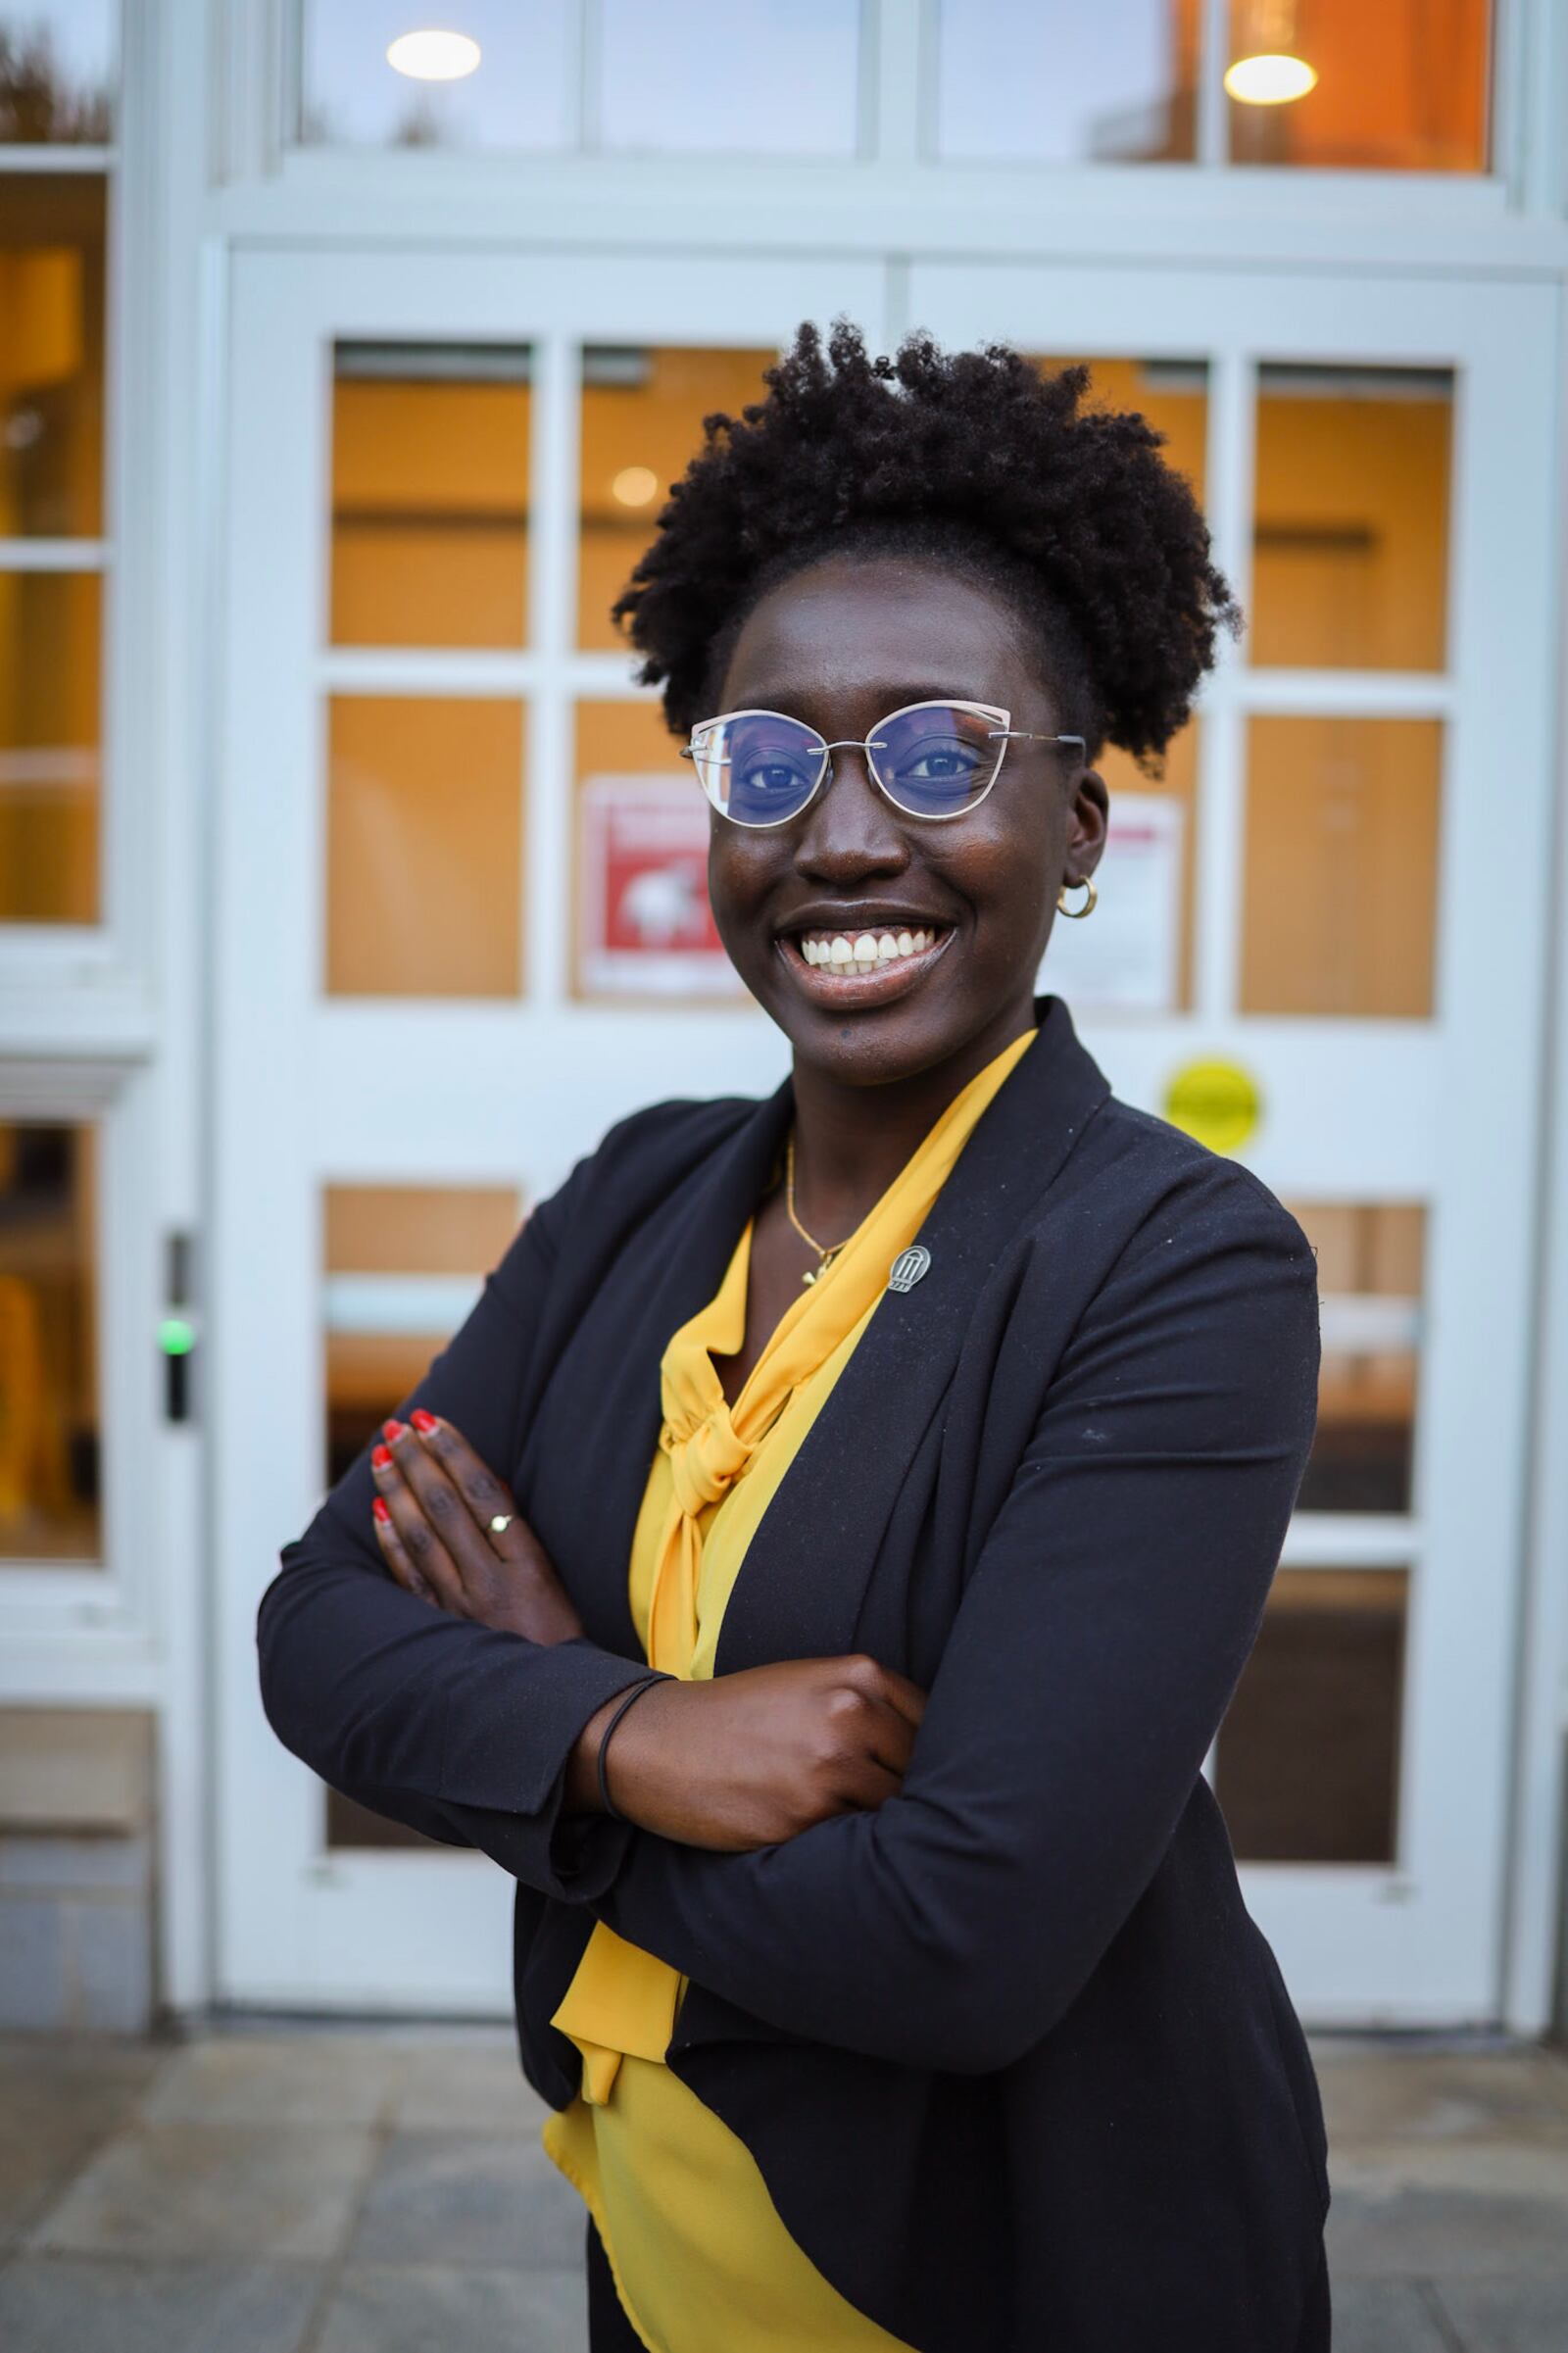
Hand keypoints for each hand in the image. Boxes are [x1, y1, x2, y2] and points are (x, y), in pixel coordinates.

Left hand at [369, 1409, 585, 1643]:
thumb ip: (519, 1534)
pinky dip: (391, 1542)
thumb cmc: (559, 1639)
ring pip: (421, 1537)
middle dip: (417, 1461)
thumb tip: (489, 1484)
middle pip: (445, 1508)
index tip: (431, 1421)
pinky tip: (378, 1512)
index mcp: (528, 1565)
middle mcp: (490, 1583)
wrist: (548, 1702)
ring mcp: (460, 1607)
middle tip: (397, 1426)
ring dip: (397, 1491)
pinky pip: (408, 1578)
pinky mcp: (439, 1628)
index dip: (454, 1453)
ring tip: (381, 1455)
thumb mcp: (552, 1581)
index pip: (483, 1494)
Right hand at [566, 1653, 928, 1851]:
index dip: (933, 1755)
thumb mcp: (808, 1684)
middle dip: (913, 1793)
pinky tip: (831, 1840)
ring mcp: (829, 1765)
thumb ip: (868, 1704)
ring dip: (884, 1825)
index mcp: (858, 1675)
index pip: (934, 1723)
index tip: (925, 1777)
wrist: (661, 1743)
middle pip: (923, 1770)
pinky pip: (855, 1839)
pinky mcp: (805, 1815)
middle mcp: (851, 1714)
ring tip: (866, 1832)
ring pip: (895, 1809)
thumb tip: (932, 1753)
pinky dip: (850, 1844)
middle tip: (906, 1815)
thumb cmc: (739, 1716)